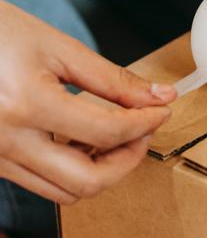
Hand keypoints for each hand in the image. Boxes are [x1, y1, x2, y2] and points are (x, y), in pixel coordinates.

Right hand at [0, 0, 176, 204]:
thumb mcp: (58, 47)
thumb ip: (113, 79)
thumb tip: (159, 96)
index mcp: (26, 105)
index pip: (107, 132)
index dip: (145, 123)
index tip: (161, 110)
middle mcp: (6, 141)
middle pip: (88, 181)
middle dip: (129, 158)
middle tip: (143, 130)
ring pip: (66, 191)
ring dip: (104, 169)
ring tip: (117, 135)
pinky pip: (44, 183)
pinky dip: (75, 169)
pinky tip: (84, 140)